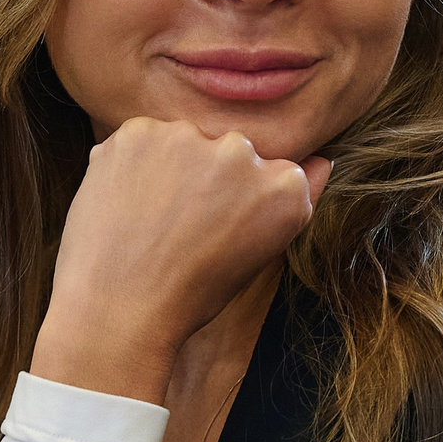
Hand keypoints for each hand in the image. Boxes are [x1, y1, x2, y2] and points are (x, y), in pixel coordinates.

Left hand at [30, 117, 329, 403]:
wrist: (121, 310)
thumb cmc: (192, 292)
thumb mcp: (258, 254)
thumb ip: (297, 199)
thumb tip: (322, 159)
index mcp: (284, 186)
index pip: (268, 171)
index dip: (235, 203)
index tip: (214, 233)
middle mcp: (242, 152)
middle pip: (227, 150)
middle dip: (205, 178)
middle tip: (178, 227)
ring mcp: (189, 138)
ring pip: (183, 139)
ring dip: (169, 166)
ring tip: (149, 218)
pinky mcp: (139, 131)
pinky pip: (141, 138)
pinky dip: (132, 163)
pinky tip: (125, 203)